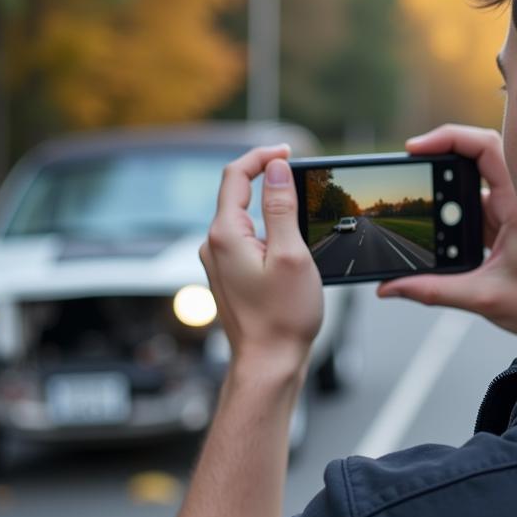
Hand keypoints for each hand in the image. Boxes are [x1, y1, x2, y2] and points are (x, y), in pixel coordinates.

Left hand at [199, 146, 322, 369]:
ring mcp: (219, 261)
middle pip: (238, 194)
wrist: (268, 364)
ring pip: (244, 218)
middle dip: (269, 181)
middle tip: (302, 179)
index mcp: (225, 235)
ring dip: (270, 209)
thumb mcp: (290, 254)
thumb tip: (275, 169)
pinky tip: (290, 247)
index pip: (236, 175)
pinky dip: (268, 231)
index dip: (262, 156)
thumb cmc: (282, 317)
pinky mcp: (229, 275)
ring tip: (302, 216)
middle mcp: (214, 245)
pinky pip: (246, 240)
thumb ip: (281, 207)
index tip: (289, 152)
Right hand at [377, 125, 516, 337]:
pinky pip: (476, 213)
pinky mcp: (507, 229)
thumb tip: (391, 287)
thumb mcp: (487, 298)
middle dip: (437, 166)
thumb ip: (436, 291)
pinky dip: (455, 221)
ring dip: (445, 199)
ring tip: (420, 215)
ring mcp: (512, 214)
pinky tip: (439, 240)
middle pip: (473, 162)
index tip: (414, 148)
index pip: (483, 148)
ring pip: (472, 191)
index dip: (448, 138)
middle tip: (407, 176)